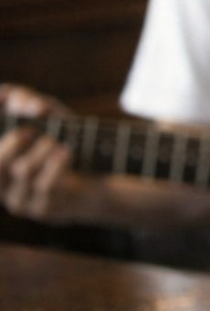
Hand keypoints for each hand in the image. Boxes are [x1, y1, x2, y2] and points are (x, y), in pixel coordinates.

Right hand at [0, 84, 93, 222]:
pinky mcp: (43, 210)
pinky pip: (45, 185)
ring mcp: (20, 200)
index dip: (0, 134)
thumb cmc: (62, 139)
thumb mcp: (45, 115)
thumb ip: (26, 100)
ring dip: (41, 151)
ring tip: (55, 141)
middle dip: (11, 144)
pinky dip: (55, 165)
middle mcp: (1, 185)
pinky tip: (65, 152)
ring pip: (23, 171)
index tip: (15, 122)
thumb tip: (21, 100)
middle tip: (29, 131)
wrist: (98, 176)